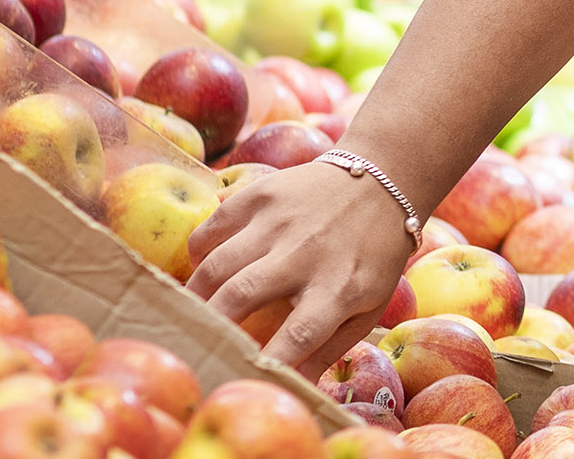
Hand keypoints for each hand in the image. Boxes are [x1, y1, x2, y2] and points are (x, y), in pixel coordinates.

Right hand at [184, 159, 412, 377]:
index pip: (297, 336)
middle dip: (212, 324)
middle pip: (242, 295)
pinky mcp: (263, 193)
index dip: (267, 362)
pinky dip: (198, 250)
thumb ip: (329, 349)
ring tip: (193, 310)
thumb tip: (295, 389)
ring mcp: (281, 220)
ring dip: (196, 292)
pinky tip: (203, 266)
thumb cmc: (372, 256)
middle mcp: (306, 253)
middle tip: (197, 341)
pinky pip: (212, 225)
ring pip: (217, 263)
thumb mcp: (366, 307)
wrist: (381, 183)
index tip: (241, 378)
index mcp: (339, 288)